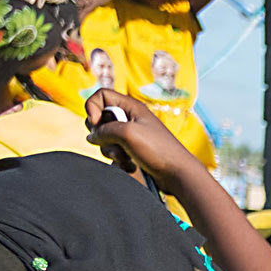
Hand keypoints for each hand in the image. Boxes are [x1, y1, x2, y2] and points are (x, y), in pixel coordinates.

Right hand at [85, 90, 199, 192]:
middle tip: (115, 144)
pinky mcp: (133, 151)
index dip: (92, 107)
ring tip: (127, 158)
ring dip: (111, 151)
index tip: (97, 123)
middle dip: (101, 134)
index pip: (101, 95)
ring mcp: (132, 135)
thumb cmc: (158, 150)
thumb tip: (92, 137)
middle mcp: (131, 118)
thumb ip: (103, 130)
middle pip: (99, 119)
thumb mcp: (127, 133)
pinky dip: (119, 160)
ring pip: (105, 139)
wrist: (178, 175)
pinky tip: (131, 166)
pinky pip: (114, 153)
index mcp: (131, 107)